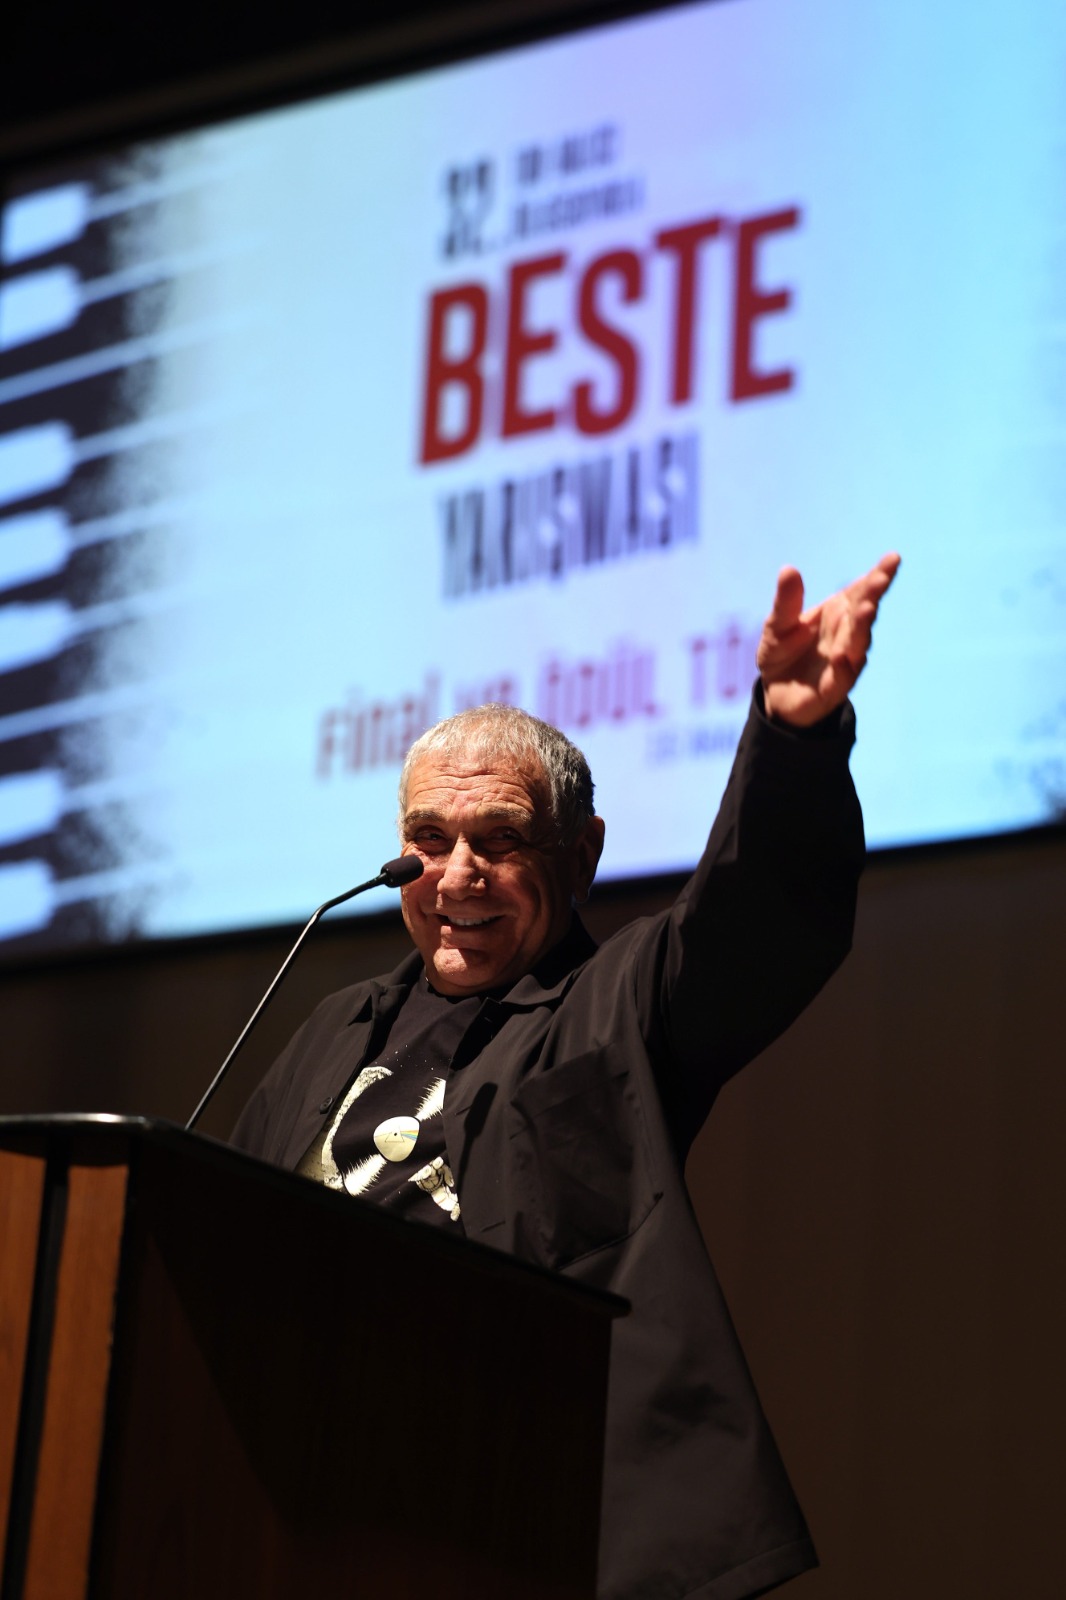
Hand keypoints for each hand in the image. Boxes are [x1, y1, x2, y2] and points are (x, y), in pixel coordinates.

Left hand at [758, 552, 900, 726]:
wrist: (775, 693)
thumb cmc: (783, 653)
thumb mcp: (777, 624)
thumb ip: (786, 601)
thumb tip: (788, 569)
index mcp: (839, 613)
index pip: (862, 591)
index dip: (878, 575)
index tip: (893, 557)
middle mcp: (848, 635)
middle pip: (864, 613)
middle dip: (873, 596)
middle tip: (880, 579)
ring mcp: (844, 661)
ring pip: (858, 644)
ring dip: (862, 628)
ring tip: (867, 609)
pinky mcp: (833, 688)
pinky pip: (841, 678)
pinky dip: (844, 668)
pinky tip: (843, 657)